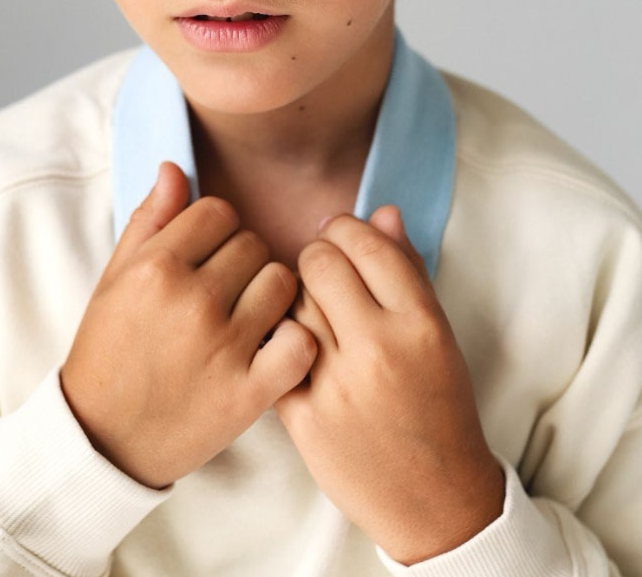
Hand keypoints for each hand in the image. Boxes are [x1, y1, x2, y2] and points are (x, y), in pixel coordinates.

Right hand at [60, 161, 316, 489]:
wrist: (102, 438)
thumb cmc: (109, 350)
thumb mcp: (115, 279)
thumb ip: (149, 219)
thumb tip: (175, 166)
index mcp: (156, 266)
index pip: (220, 211)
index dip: (217, 231)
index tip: (208, 256)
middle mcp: (192, 300)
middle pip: (254, 243)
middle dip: (244, 261)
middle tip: (226, 291)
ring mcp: (223, 347)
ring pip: (283, 283)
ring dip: (272, 296)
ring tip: (250, 316)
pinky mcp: (248, 392)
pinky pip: (301, 341)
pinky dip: (296, 342)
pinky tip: (274, 347)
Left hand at [272, 207, 504, 564]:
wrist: (434, 500)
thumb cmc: (438, 406)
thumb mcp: (438, 335)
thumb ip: (408, 270)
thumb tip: (381, 212)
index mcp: (420, 325)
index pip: (367, 244)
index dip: (346, 229)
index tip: (341, 235)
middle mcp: (379, 350)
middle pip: (319, 262)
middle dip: (315, 256)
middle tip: (321, 271)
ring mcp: (338, 386)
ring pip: (291, 300)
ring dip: (296, 295)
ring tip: (313, 309)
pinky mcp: (303, 417)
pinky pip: (273, 348)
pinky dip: (278, 338)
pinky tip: (292, 340)